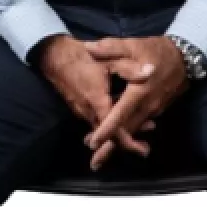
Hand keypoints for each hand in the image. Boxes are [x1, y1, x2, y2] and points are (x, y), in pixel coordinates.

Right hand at [34, 35, 154, 161]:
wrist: (54, 55)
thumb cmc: (82, 57)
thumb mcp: (109, 59)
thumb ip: (130, 68)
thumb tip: (151, 71)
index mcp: (98, 102)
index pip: (114, 130)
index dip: (129, 142)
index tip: (143, 151)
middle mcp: (88, 111)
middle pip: (109, 135)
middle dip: (127, 141)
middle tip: (145, 147)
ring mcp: (82, 110)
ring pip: (102, 128)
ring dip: (119, 130)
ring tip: (141, 129)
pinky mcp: (79, 106)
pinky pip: (96, 120)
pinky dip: (110, 122)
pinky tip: (121, 114)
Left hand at [81, 36, 190, 170]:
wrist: (187, 57)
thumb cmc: (157, 51)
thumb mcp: (133, 45)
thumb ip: (110, 48)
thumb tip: (88, 49)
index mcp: (138, 91)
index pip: (120, 114)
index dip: (107, 129)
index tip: (93, 143)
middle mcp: (147, 106)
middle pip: (127, 131)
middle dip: (111, 148)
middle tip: (95, 163)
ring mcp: (154, 110)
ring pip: (134, 130)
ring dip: (119, 143)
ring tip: (101, 155)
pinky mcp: (157, 109)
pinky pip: (140, 124)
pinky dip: (128, 133)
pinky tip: (118, 137)